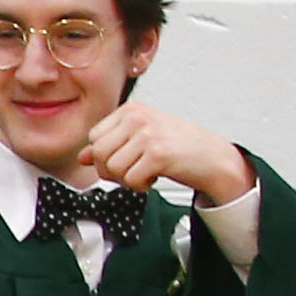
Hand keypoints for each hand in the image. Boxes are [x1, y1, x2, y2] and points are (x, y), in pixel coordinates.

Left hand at [82, 101, 252, 205]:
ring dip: (127, 179)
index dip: (104, 156)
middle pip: (99, 154)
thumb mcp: (140, 139)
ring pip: (112, 169)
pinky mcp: (158, 153)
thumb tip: (83, 156)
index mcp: (131, 110)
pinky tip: (155, 177)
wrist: (213, 157)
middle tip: (133, 171)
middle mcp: (138, 117)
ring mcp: (149, 134)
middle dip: (111, 171)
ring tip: (147, 171)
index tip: (125, 159)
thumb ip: (111, 145)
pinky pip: (130, 180)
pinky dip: (140, 186)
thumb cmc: (178, 147)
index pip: (94, 138)